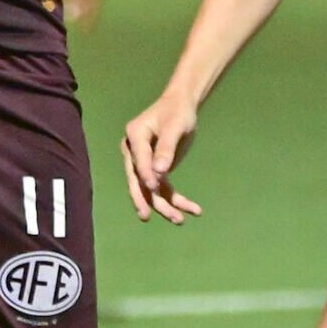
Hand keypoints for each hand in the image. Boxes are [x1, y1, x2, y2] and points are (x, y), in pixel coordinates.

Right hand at [121, 94, 202, 224]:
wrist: (181, 107)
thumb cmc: (178, 112)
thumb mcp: (175, 127)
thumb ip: (166, 148)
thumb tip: (159, 172)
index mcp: (135, 135)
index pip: (139, 159)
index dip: (146, 174)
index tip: (154, 187)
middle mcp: (134, 151)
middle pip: (137, 179)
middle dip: (145, 199)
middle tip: (147, 216)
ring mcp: (143, 162)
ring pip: (150, 189)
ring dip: (165, 205)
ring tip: (180, 220)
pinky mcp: (155, 170)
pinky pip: (163, 188)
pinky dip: (175, 200)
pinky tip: (192, 210)